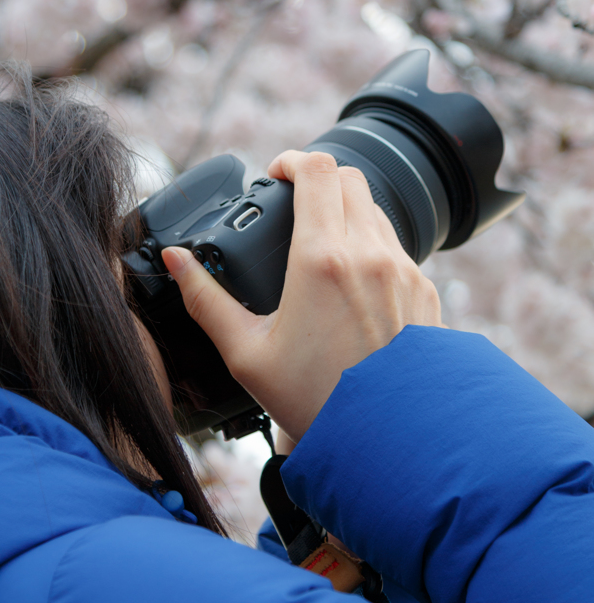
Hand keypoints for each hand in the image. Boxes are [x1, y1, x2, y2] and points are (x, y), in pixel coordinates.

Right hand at [161, 150, 441, 442]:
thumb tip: (177, 260)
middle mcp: (370, 255)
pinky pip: (398, 245)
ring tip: (319, 246)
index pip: (317, 169)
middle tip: (294, 206)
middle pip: (349, 177)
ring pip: (375, 209)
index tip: (277, 175)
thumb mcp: (246, 354)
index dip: (292, 160)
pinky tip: (352, 281)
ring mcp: (405, 271)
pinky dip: (372, 244)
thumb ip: (206, 300)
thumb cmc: (315, 402)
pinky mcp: (426, 291)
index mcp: (323, 260)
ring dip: (346, 211)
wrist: (389, 442)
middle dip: (319, 181)